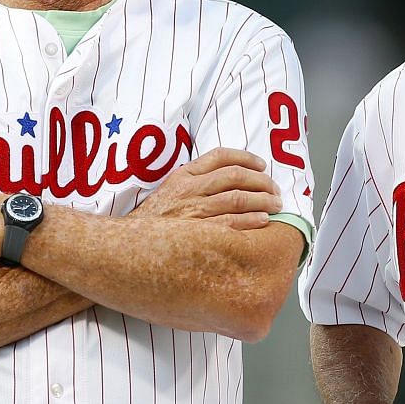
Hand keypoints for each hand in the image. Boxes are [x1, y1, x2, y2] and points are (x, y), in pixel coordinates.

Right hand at [130, 147, 280, 228]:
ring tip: (276, 204)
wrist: (128, 248)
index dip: (246, 158)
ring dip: (263, 200)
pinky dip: (252, 220)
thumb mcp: (168, 192)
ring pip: (238, 199)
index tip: (261, 165)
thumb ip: (192, 182)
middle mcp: (189, 190)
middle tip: (275, 189)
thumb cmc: (152, 222)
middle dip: (262, 181)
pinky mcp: (198, 235)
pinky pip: (232, 224)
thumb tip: (226, 179)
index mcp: (183, 176)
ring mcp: (194, 212)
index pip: (220, 156)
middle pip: (235, 177)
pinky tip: (264, 220)